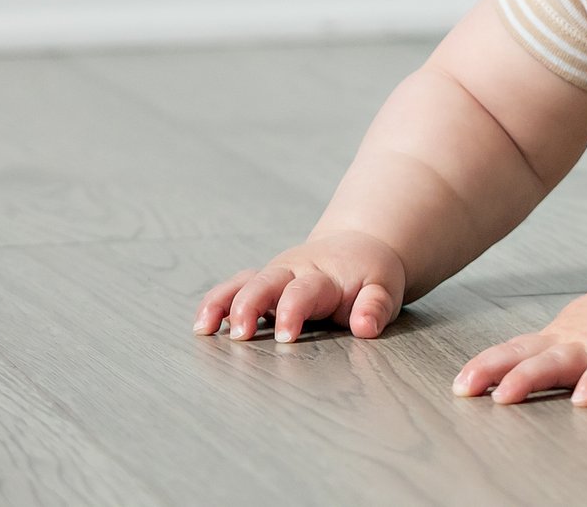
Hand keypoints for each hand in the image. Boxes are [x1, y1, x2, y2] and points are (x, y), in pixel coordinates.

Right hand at [193, 230, 408, 343]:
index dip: (293, 311)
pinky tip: (202, 325)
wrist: (358, 248)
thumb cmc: (370, 275)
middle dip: (250, 307)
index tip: (287, 338)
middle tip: (241, 335)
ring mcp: (274, 275)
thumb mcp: (384, 288)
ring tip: (204, 329)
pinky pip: (234, 287)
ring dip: (223, 303)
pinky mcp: (262, 282)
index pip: (305, 291)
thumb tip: (365, 327)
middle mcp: (293, 271)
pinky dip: (216, 302)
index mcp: (324, 275)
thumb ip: (375, 307)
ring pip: (243, 282)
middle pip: (265, 283)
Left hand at [451, 287, 586, 406]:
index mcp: (559, 340)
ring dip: (530, 378)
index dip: (487, 365)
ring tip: (507, 394)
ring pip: (558, 364)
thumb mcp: (581, 334)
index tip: (460, 384)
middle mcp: (572, 344)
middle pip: (526, 356)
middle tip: (467, 388)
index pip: (515, 351)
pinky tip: (584, 399)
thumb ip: (553, 352)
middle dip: (494, 370)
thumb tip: (511, 376)